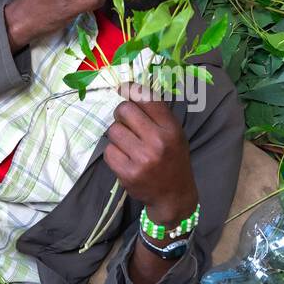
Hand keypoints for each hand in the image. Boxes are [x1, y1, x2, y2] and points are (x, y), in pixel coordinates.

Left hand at [103, 88, 197, 226]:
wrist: (173, 195)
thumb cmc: (172, 159)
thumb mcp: (174, 134)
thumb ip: (156, 114)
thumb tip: (129, 89)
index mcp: (171, 129)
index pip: (146, 98)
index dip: (131, 89)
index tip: (122, 87)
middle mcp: (158, 142)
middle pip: (124, 110)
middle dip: (122, 115)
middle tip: (126, 124)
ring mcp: (142, 159)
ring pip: (113, 130)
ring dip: (117, 135)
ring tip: (128, 145)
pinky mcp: (128, 173)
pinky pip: (109, 151)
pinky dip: (113, 153)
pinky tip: (125, 158)